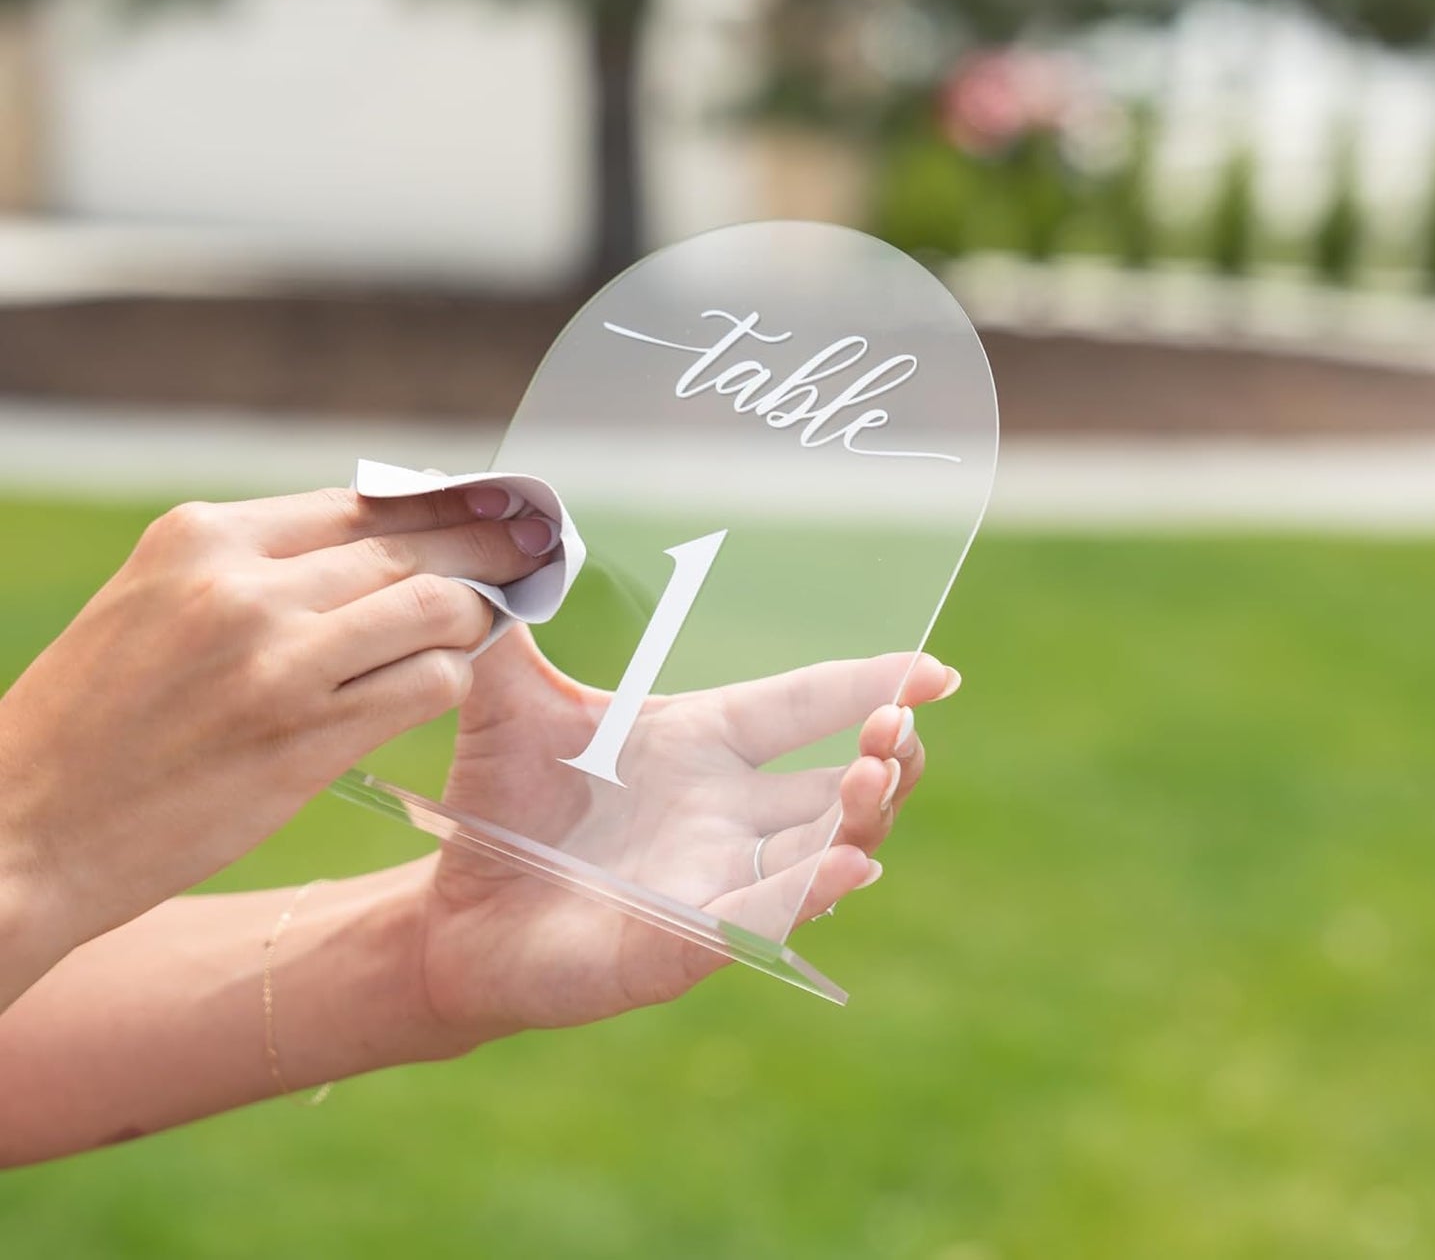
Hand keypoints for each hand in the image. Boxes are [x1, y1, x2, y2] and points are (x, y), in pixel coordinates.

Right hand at [0, 483, 555, 975]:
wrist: (24, 832)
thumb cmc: (96, 718)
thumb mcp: (156, 602)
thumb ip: (259, 565)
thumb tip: (382, 542)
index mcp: (202, 538)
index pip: (360, 502)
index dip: (439, 504)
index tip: (489, 503)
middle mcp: (243, 586)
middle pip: (409, 545)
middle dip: (486, 545)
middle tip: (535, 543)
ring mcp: (279, 662)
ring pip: (435, 608)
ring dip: (477, 614)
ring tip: (489, 618)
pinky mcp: (307, 738)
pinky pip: (428, 685)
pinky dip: (452, 675)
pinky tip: (447, 677)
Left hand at [412, 630, 958, 1042]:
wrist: (449, 908)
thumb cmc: (498, 802)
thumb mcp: (507, 701)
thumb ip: (510, 624)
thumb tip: (509, 538)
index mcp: (702, 741)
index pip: (806, 702)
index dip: (873, 682)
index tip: (938, 671)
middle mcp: (726, 810)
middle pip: (839, 783)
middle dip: (886, 755)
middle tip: (900, 726)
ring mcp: (713, 879)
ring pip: (821, 851)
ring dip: (859, 818)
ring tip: (875, 774)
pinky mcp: (681, 943)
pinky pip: (761, 919)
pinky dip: (806, 895)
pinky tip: (848, 867)